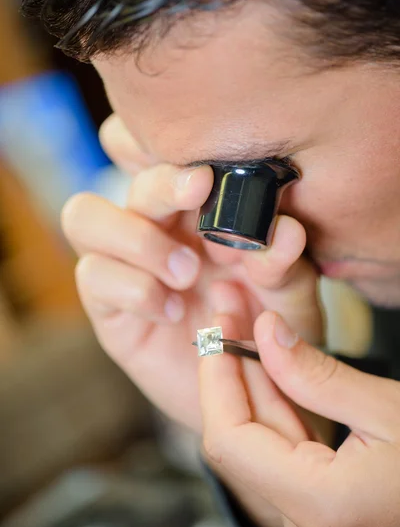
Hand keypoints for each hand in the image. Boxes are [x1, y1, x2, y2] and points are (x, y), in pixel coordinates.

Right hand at [61, 114, 322, 432]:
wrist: (242, 387)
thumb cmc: (267, 327)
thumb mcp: (290, 295)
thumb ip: (285, 263)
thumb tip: (283, 231)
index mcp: (195, 203)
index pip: (150, 145)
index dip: (155, 139)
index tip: (204, 168)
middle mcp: (154, 222)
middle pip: (116, 170)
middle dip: (160, 183)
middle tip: (199, 195)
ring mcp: (124, 261)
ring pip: (83, 215)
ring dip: (138, 238)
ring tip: (187, 273)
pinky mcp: (108, 304)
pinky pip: (93, 276)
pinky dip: (135, 289)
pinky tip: (173, 310)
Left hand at [200, 304, 399, 526]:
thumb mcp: (389, 409)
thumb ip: (318, 375)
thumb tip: (266, 332)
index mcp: (319, 505)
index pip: (230, 438)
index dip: (216, 378)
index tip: (216, 330)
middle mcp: (304, 522)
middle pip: (239, 435)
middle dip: (230, 369)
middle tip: (229, 313)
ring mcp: (309, 516)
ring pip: (259, 438)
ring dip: (251, 381)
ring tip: (245, 327)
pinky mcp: (318, 503)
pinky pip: (281, 447)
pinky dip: (275, 402)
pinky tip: (272, 363)